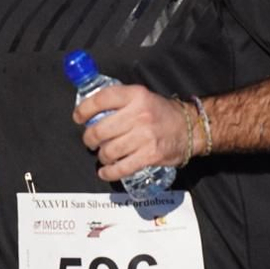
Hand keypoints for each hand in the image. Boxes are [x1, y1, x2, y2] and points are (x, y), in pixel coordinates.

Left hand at [75, 84, 190, 181]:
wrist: (190, 128)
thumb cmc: (162, 113)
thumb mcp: (143, 97)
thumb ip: (120, 101)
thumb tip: (92, 108)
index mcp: (136, 95)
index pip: (101, 99)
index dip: (84, 109)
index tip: (79, 117)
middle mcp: (139, 114)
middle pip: (100, 130)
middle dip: (89, 138)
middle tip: (91, 141)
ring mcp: (144, 136)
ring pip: (108, 151)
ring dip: (101, 156)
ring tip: (104, 155)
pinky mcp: (150, 156)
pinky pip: (121, 168)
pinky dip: (109, 172)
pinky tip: (105, 172)